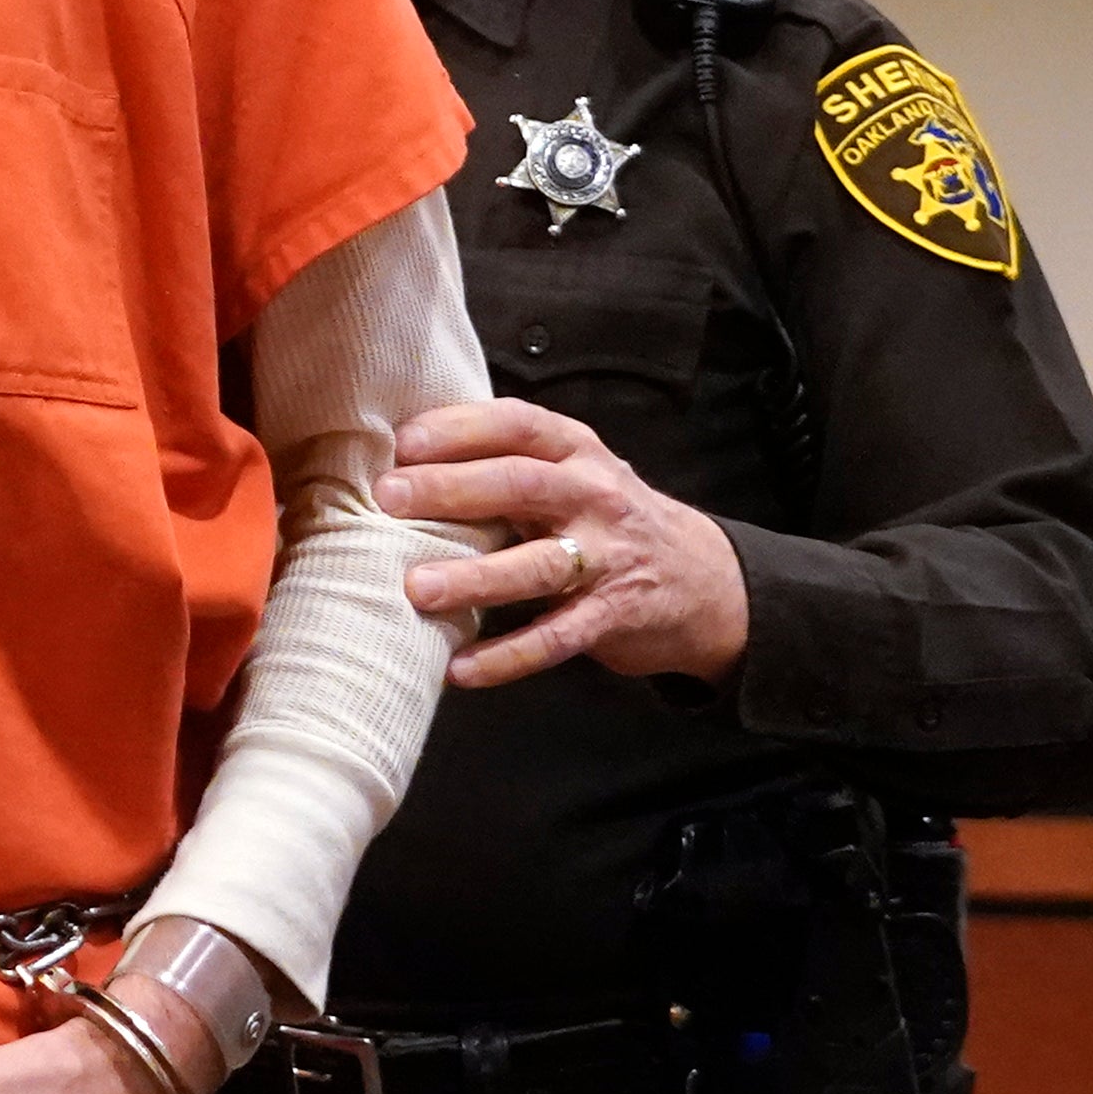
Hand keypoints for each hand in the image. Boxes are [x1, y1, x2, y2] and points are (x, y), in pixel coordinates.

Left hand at [381, 398, 753, 689]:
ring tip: (418, 588)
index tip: (402, 442)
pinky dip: (507, 656)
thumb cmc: (607, 521)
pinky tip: (459, 668)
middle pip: (520, 484)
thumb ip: (509, 463)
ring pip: (536, 564)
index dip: (459, 428)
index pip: (517, 424)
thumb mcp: (574, 475)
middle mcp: (594, 495)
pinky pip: (555, 637)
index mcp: (577, 451)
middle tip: (388, 498)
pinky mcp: (613, 615)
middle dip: (451, 489)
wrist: (704, 581)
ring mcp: (607, 557)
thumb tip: (405, 460)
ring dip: (475, 577)